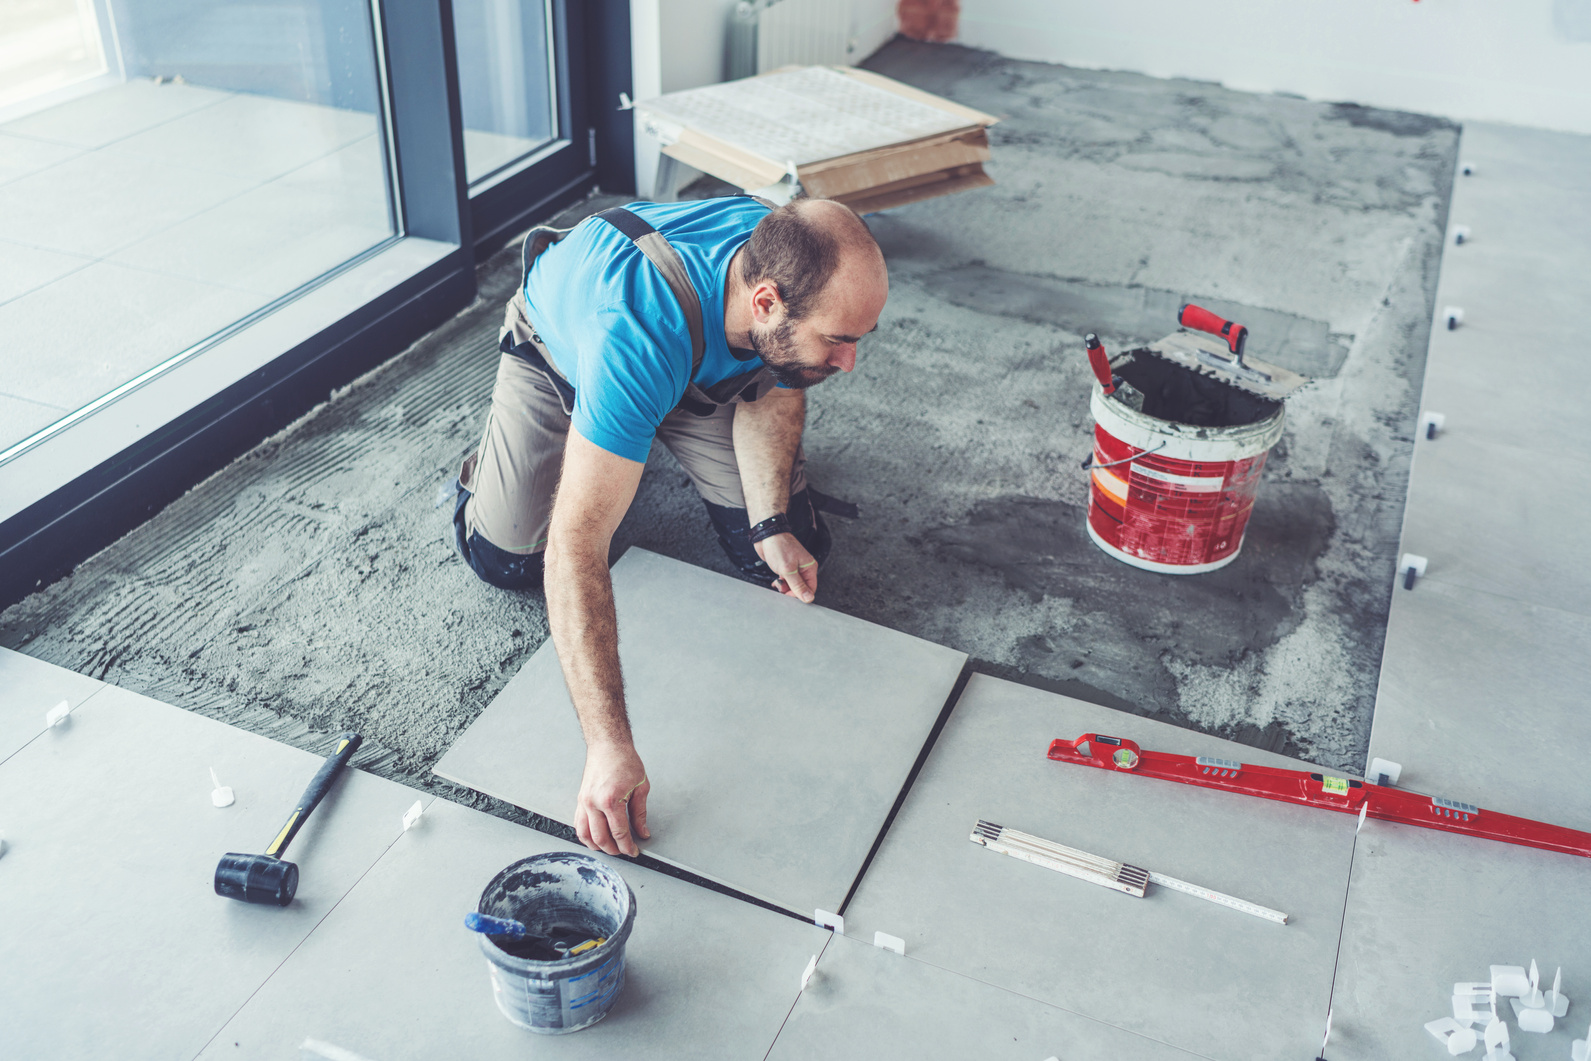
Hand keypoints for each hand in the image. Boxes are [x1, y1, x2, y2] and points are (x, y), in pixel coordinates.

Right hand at [575, 741, 649, 856]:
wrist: (608, 745)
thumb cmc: (625, 761)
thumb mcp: (640, 787)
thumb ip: (640, 814)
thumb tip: (642, 832)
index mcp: (611, 800)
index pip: (619, 833)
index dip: (627, 846)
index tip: (634, 851)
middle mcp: (593, 803)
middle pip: (601, 838)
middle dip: (614, 850)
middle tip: (624, 851)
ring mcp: (584, 802)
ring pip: (585, 835)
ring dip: (597, 846)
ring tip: (610, 848)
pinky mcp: (580, 800)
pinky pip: (578, 824)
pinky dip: (586, 835)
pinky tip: (595, 838)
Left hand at [755, 532, 817, 602]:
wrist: (766, 535)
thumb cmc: (778, 547)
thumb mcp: (788, 569)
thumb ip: (798, 585)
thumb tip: (809, 598)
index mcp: (809, 567)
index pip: (811, 588)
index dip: (800, 595)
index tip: (789, 595)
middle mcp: (804, 568)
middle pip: (801, 587)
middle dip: (791, 590)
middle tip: (782, 588)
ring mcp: (795, 567)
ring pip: (793, 585)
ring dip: (785, 587)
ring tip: (778, 582)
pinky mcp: (786, 567)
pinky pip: (787, 580)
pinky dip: (781, 583)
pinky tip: (776, 581)